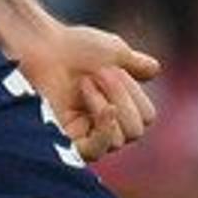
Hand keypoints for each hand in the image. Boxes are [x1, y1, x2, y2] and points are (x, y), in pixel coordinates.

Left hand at [14, 19, 162, 162]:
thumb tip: (155, 70)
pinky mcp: (66, 141)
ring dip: (108, 104)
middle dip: (122, 96)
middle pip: (136, 130)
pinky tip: (105, 109)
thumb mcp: (114, 52)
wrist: (43, 46)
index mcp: (118, 107)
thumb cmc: (74, 47)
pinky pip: (96, 151)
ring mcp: (86, 135)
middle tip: (98, 73)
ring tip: (84, 84)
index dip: (134, 93)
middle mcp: (105, 126)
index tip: (112, 68)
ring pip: (120, 139)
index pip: (146, 117)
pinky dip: (104, 131)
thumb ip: (136, 64)